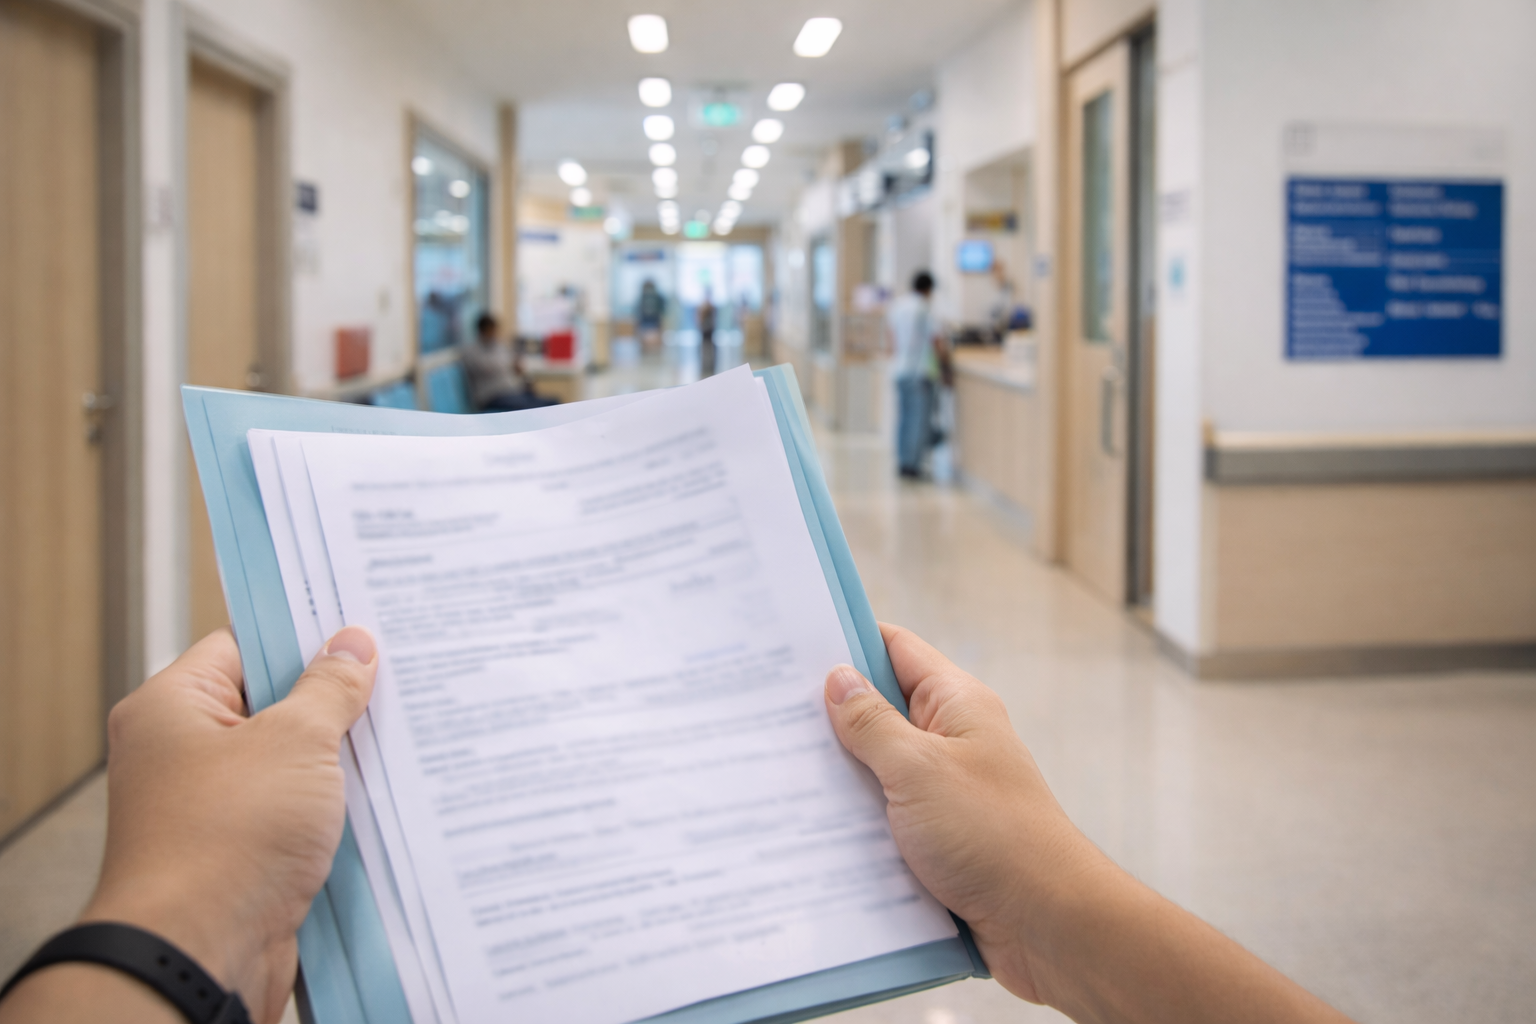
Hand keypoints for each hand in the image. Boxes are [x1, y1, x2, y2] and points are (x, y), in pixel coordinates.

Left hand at [0, 626, 377, 1023]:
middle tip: (393, 680)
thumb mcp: (294, 742)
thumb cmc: (225, 840)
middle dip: (331, 700)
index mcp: (171, 708)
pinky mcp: (240, 853)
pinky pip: (294, 813)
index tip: (359, 627)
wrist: (200, 953)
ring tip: (398, 737)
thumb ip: (329, 688)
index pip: (241, 645)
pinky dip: (333, 808)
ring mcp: (210, 807)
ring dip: (337, 759)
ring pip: (288, 763)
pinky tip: (382, 798)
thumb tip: (351, 645)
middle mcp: (182, 753)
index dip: (302, 636)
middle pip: (270, 704)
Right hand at [824, 623, 1354, 1023]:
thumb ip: (872, 723)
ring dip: (837, 777)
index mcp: (956, 705)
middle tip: (761, 716)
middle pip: (879, 710)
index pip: (894, 649)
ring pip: (877, 770)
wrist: (1049, 925)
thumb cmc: (993, 836)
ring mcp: (945, 792)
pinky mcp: (939, 840)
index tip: (786, 646)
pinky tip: (808, 831)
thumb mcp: (919, 770)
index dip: (844, 642)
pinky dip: (854, 823)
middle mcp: (952, 741)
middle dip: (827, 716)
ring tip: (772, 774)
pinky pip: (886, 819)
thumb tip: (837, 678)